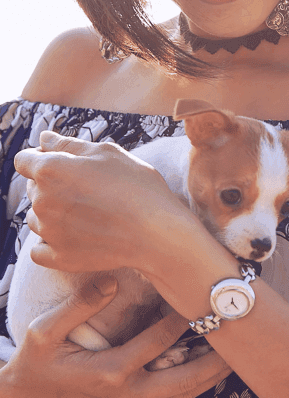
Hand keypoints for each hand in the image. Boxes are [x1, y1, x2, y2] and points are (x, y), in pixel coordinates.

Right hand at [1, 275, 230, 397]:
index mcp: (111, 370)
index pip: (157, 341)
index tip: (200, 299)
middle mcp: (127, 394)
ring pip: (180, 397)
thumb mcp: (44, 331)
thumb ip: (78, 306)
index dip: (181, 319)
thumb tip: (110, 281)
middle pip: (182, 378)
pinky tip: (207, 392)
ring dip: (208, 380)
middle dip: (212, 360)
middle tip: (238, 340)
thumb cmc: (36, 362)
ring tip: (233, 361)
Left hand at [14, 131, 201, 274]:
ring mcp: (49, 232)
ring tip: (85, 211)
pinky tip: (73, 235)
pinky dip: (51, 242)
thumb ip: (68, 145)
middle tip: (86, 187)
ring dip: (51, 212)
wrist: (157, 232)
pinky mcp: (59, 257)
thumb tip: (44, 139)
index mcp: (50, 170)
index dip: (41, 158)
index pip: (23, 160)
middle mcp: (42, 201)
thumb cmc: (136, 186)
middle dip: (50, 183)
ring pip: (36, 217)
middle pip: (32, 187)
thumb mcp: (106, 153)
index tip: (63, 163)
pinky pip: (39, 249)